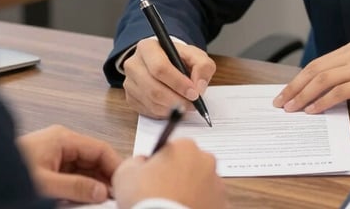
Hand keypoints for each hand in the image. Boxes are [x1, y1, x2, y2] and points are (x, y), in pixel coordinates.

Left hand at [17, 125, 121, 202]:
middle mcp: (61, 142)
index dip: (115, 166)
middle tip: (115, 197)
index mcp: (63, 138)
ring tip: (101, 201)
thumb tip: (101, 191)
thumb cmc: (6, 171)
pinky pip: (73, 174)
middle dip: (105, 177)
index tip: (125, 184)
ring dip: (93, 184)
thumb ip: (76, 187)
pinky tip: (85, 199)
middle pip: (94, 158)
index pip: (100, 149)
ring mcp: (55, 153)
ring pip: (84, 168)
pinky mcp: (48, 164)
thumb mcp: (46, 184)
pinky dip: (81, 187)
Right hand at [112, 139, 226, 208]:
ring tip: (172, 204)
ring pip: (201, 184)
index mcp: (185, 147)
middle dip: (178, 176)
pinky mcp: (223, 205)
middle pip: (190, 164)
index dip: (160, 163)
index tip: (152, 177)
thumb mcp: (125, 173)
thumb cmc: (147, 199)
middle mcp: (206, 161)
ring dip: (190, 191)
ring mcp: (218, 185)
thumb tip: (141, 162)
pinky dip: (199, 206)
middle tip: (161, 193)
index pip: (172, 149)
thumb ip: (135, 160)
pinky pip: (209, 202)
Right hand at [123, 37, 215, 117]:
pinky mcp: (130, 97)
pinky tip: (174, 106)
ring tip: (186, 105)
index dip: (178, 83)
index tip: (194, 93)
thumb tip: (199, 87)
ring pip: (151, 102)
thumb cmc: (179, 58)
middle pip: (153, 88)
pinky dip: (164, 113)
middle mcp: (133, 64)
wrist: (166, 63)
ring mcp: (129, 82)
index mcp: (147, 47)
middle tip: (193, 104)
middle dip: (177, 100)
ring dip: (172, 108)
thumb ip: (203, 67)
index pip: (160, 68)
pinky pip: (148, 110)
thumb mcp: (195, 56)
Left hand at [273, 42, 349, 113]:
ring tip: (291, 109)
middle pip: (314, 70)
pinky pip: (339, 92)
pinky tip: (313, 111)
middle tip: (280, 102)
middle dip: (294, 87)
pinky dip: (323, 101)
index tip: (285, 92)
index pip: (317, 64)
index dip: (298, 79)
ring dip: (303, 96)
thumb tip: (329, 92)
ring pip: (322, 80)